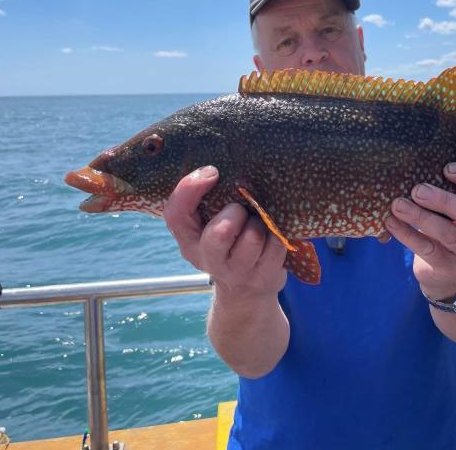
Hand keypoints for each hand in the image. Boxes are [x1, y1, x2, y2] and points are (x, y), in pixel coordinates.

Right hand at [163, 166, 286, 300]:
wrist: (246, 292)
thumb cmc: (227, 243)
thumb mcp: (207, 225)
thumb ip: (206, 200)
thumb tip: (217, 164)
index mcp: (189, 240)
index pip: (176, 213)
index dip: (191, 189)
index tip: (212, 171)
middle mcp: (209, 259)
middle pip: (220, 233)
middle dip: (235, 213)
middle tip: (241, 210)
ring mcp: (237, 272)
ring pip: (254, 236)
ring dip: (261, 223)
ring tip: (259, 224)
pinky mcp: (264, 278)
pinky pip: (277, 245)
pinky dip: (278, 235)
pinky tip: (272, 237)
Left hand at [385, 163, 455, 300]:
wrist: (448, 276)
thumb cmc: (453, 229)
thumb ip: (455, 194)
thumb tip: (421, 166)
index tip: (447, 169)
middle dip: (444, 200)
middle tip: (417, 190)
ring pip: (450, 234)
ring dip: (421, 217)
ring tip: (398, 205)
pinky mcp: (451, 269)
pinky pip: (428, 250)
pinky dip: (408, 234)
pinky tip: (392, 223)